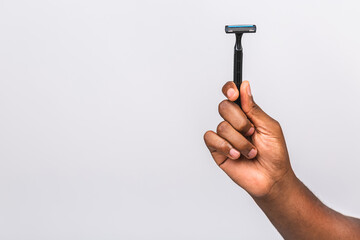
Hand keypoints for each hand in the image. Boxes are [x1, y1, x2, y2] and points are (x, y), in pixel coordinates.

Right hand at [204, 81, 292, 197]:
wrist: (271, 178)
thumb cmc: (275, 154)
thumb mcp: (269, 127)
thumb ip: (253, 107)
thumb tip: (244, 86)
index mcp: (246, 113)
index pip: (231, 94)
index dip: (229, 89)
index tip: (234, 94)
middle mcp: (233, 122)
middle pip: (224, 107)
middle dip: (240, 122)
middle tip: (251, 133)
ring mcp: (224, 136)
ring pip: (222, 126)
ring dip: (239, 141)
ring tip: (250, 152)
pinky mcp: (216, 150)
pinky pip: (211, 139)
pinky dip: (225, 146)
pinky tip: (236, 155)